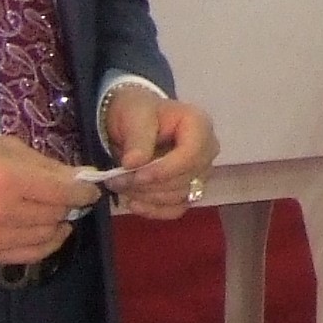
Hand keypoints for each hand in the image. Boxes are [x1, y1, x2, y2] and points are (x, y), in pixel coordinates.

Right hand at [0, 132, 101, 263]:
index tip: (91, 188)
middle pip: (57, 214)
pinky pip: (30, 255)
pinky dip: (47, 244)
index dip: (84, 191)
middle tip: (69, 195)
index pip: (63, 193)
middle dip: (70, 204)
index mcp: (7, 179)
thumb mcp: (9, 147)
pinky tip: (50, 230)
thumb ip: (48, 166)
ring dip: (58, 222)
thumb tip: (83, 178)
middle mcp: (2, 212)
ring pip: (47, 235)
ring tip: (56, 210)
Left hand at [100, 82, 219, 220]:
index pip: (192, 155)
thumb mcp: (134, 116)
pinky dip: (154, 210)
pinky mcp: (189, 190)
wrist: (134, 120)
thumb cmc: (137, 112)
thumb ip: (137, 138)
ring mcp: (201, 173)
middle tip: (116, 179)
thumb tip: (133, 164)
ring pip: (180, 196)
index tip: (135, 173)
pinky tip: (134, 203)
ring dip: (147, 196)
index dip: (165, 169)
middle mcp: (207, 150)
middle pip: (186, 179)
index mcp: (199, 125)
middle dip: (149, 184)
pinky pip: (177, 209)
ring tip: (120, 185)